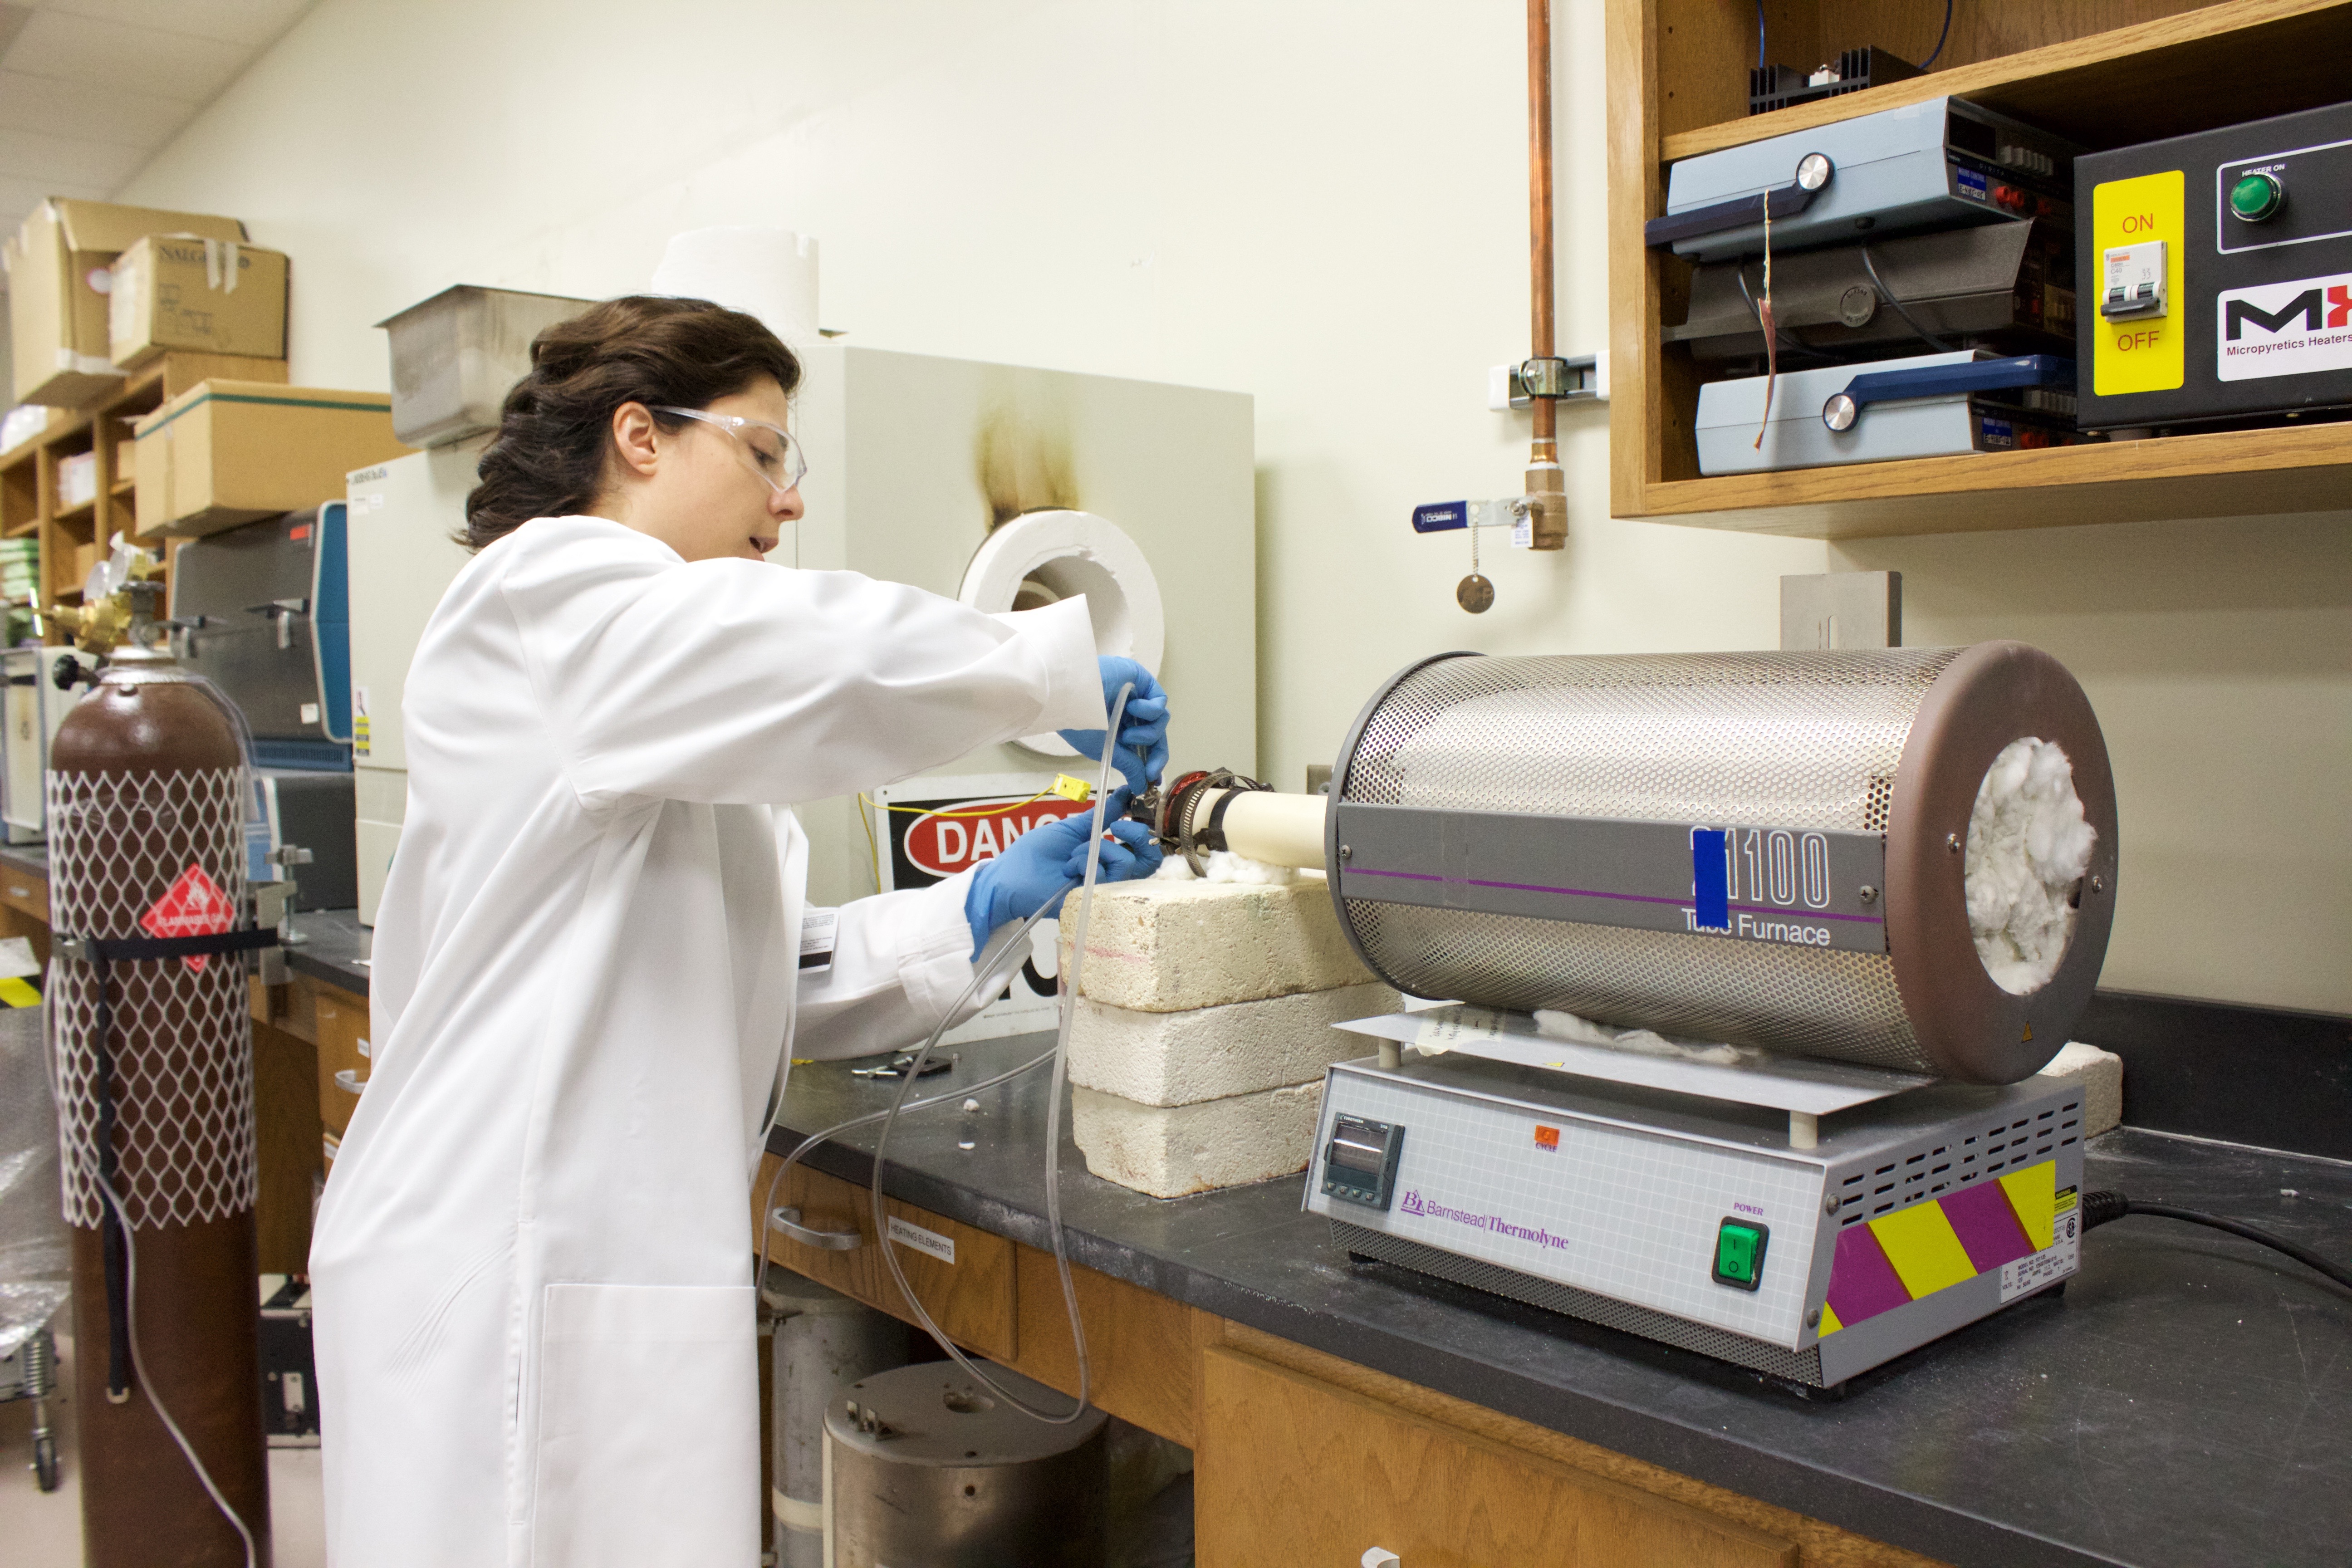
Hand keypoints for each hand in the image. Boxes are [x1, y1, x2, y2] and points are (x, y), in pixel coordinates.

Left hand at [964, 797, 1162, 955]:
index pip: (1142, 846)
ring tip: (1074, 856)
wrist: (1010, 877)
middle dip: (1137, 835)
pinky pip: (1107, 877)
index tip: (1130, 806)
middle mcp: (1110, 873)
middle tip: (1116, 827)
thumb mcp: (1071, 829)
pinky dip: (1087, 865)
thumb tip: (1123, 794)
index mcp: (1107, 855)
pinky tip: (1069, 869)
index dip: (1142, 826)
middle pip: (1149, 860)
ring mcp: (1104, 888)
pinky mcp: (1095, 900)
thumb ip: (1100, 816)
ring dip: (1100, 851)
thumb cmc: (1035, 854)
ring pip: (1128, 864)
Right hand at [1059, 656, 1167, 792]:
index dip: (1151, 763)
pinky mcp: (1143, 682)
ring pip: (1159, 722)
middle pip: (1156, 736)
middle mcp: (1128, 714)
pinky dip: (1150, 711)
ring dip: (1148, 734)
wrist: (1071, 694)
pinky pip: (1160, 702)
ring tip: (1127, 735)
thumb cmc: (1080, 723)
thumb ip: (1128, 765)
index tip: (1152, 780)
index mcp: (1118, 729)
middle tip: (1150, 771)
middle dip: (1156, 756)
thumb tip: (1140, 786)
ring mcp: (1137, 697)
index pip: (1143, 747)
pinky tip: (1131, 708)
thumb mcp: (1106, 750)